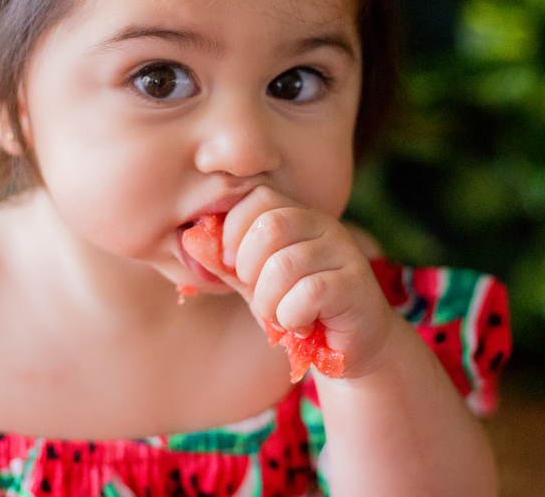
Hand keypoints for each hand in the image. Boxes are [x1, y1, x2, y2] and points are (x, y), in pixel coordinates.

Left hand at [221, 185, 396, 379]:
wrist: (349, 346)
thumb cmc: (297, 309)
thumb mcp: (253, 284)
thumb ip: (225, 263)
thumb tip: (188, 238)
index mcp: (296, 215)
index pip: (257, 198)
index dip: (233, 231)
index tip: (232, 266)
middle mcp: (322, 225)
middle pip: (269, 227)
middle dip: (249, 269)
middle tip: (257, 294)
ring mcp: (343, 251)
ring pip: (285, 265)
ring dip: (270, 302)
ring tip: (281, 316)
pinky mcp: (356, 283)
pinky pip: (308, 293)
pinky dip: (292, 316)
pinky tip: (301, 324)